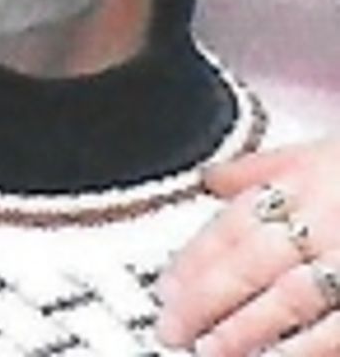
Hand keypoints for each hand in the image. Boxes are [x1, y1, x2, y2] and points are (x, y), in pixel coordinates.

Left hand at [157, 139, 339, 354]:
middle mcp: (323, 218)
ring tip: (207, 351)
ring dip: (244, 328)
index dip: (194, 258)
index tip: (166, 287)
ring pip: (290, 297)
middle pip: (251, 260)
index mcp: (301, 181)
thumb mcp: (316, 152)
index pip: (233, 222)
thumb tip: (209, 179)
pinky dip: (304, 348)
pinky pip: (338, 328)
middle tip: (172, 326)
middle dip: (205, 297)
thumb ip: (260, 167)